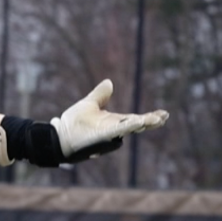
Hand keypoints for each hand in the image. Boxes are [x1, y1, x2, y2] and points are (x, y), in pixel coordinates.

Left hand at [51, 80, 167, 161]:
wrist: (58, 136)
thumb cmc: (72, 124)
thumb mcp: (89, 104)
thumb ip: (100, 95)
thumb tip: (109, 82)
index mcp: (114, 122)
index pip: (136, 119)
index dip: (149, 117)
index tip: (163, 114)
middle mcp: (114, 130)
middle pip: (136, 125)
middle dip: (150, 122)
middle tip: (164, 117)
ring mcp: (108, 135)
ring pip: (129, 129)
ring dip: (142, 124)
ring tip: (156, 119)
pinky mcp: (100, 137)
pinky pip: (116, 132)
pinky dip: (127, 127)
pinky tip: (137, 122)